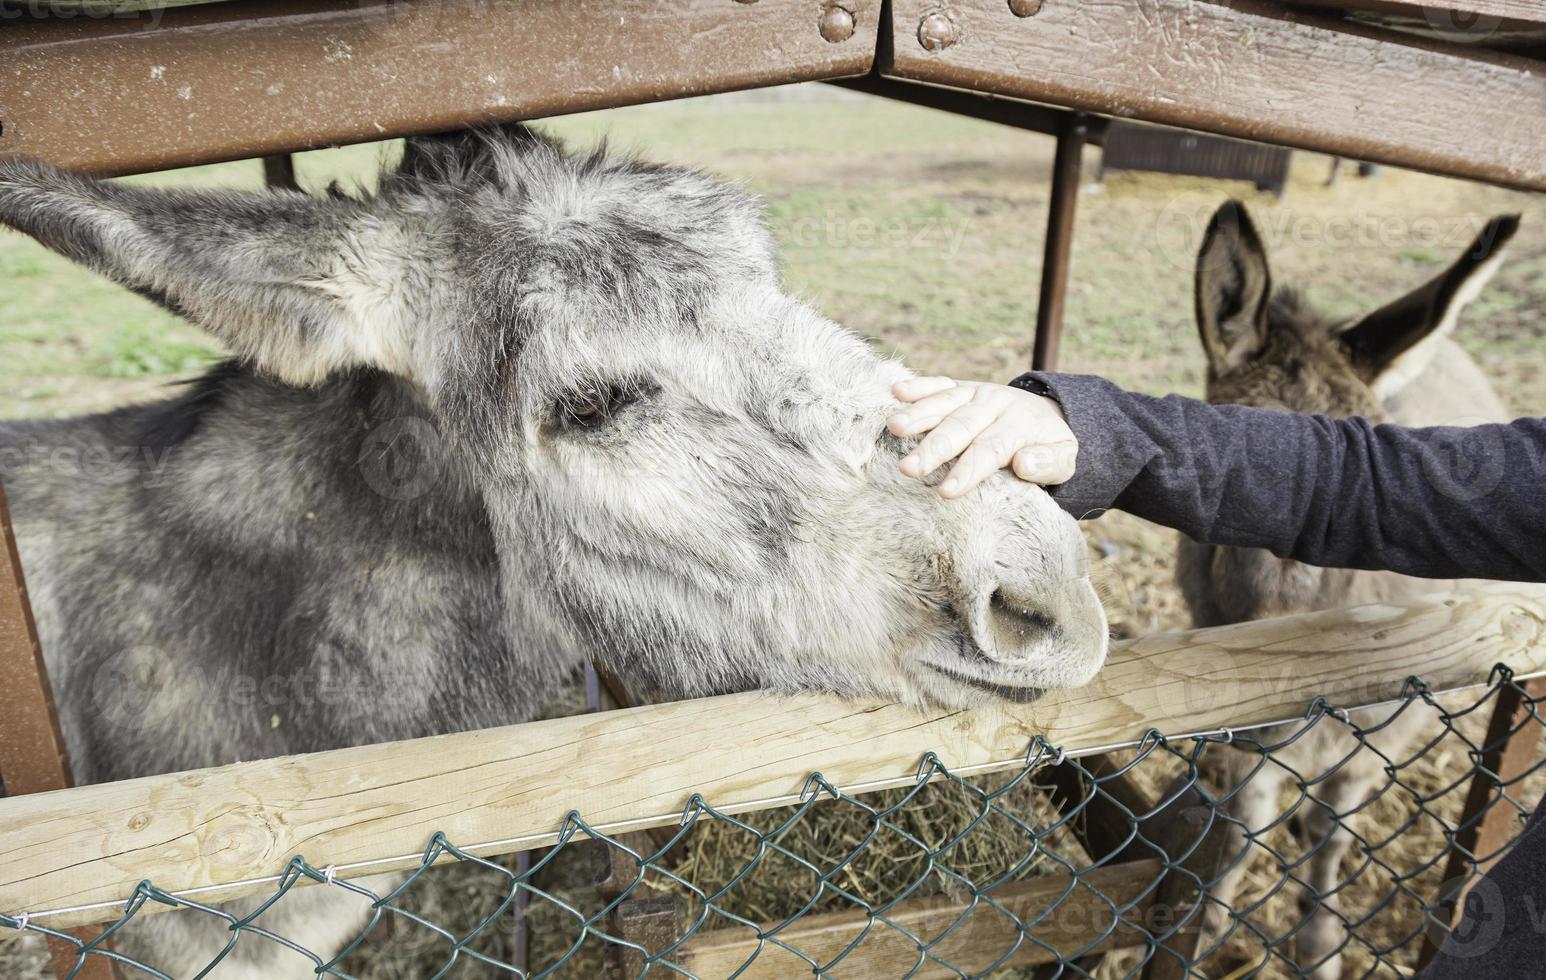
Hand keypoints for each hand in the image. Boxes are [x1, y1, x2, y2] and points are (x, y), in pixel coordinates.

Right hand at [887, 377, 1076, 498]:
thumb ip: (1049, 463)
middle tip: (908, 469)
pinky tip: (896, 390)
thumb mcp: (1064, 459)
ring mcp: (976, 393)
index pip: (990, 449)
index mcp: (1019, 425)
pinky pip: (939, 384)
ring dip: (918, 415)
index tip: (946, 492)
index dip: (968, 471)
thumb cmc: (1048, 447)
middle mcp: (995, 404)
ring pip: (945, 403)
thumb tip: (1024, 463)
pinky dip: (918, 386)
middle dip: (933, 449)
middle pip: (961, 427)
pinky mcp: (961, 388)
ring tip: (893, 427)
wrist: (1046, 414)